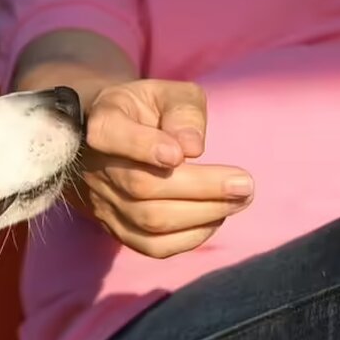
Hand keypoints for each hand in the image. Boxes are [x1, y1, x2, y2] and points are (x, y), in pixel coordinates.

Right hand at [71, 79, 253, 257]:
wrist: (109, 137)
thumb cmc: (146, 110)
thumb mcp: (167, 93)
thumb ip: (182, 112)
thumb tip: (192, 148)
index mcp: (103, 120)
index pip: (110, 135)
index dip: (145, 147)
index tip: (186, 152)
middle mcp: (95, 165)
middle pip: (141, 186)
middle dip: (201, 188)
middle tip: (245, 184)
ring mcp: (101, 201)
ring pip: (149, 221)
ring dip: (203, 214)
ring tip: (239, 200)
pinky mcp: (115, 227)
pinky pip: (151, 246)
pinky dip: (190, 237)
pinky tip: (215, 218)